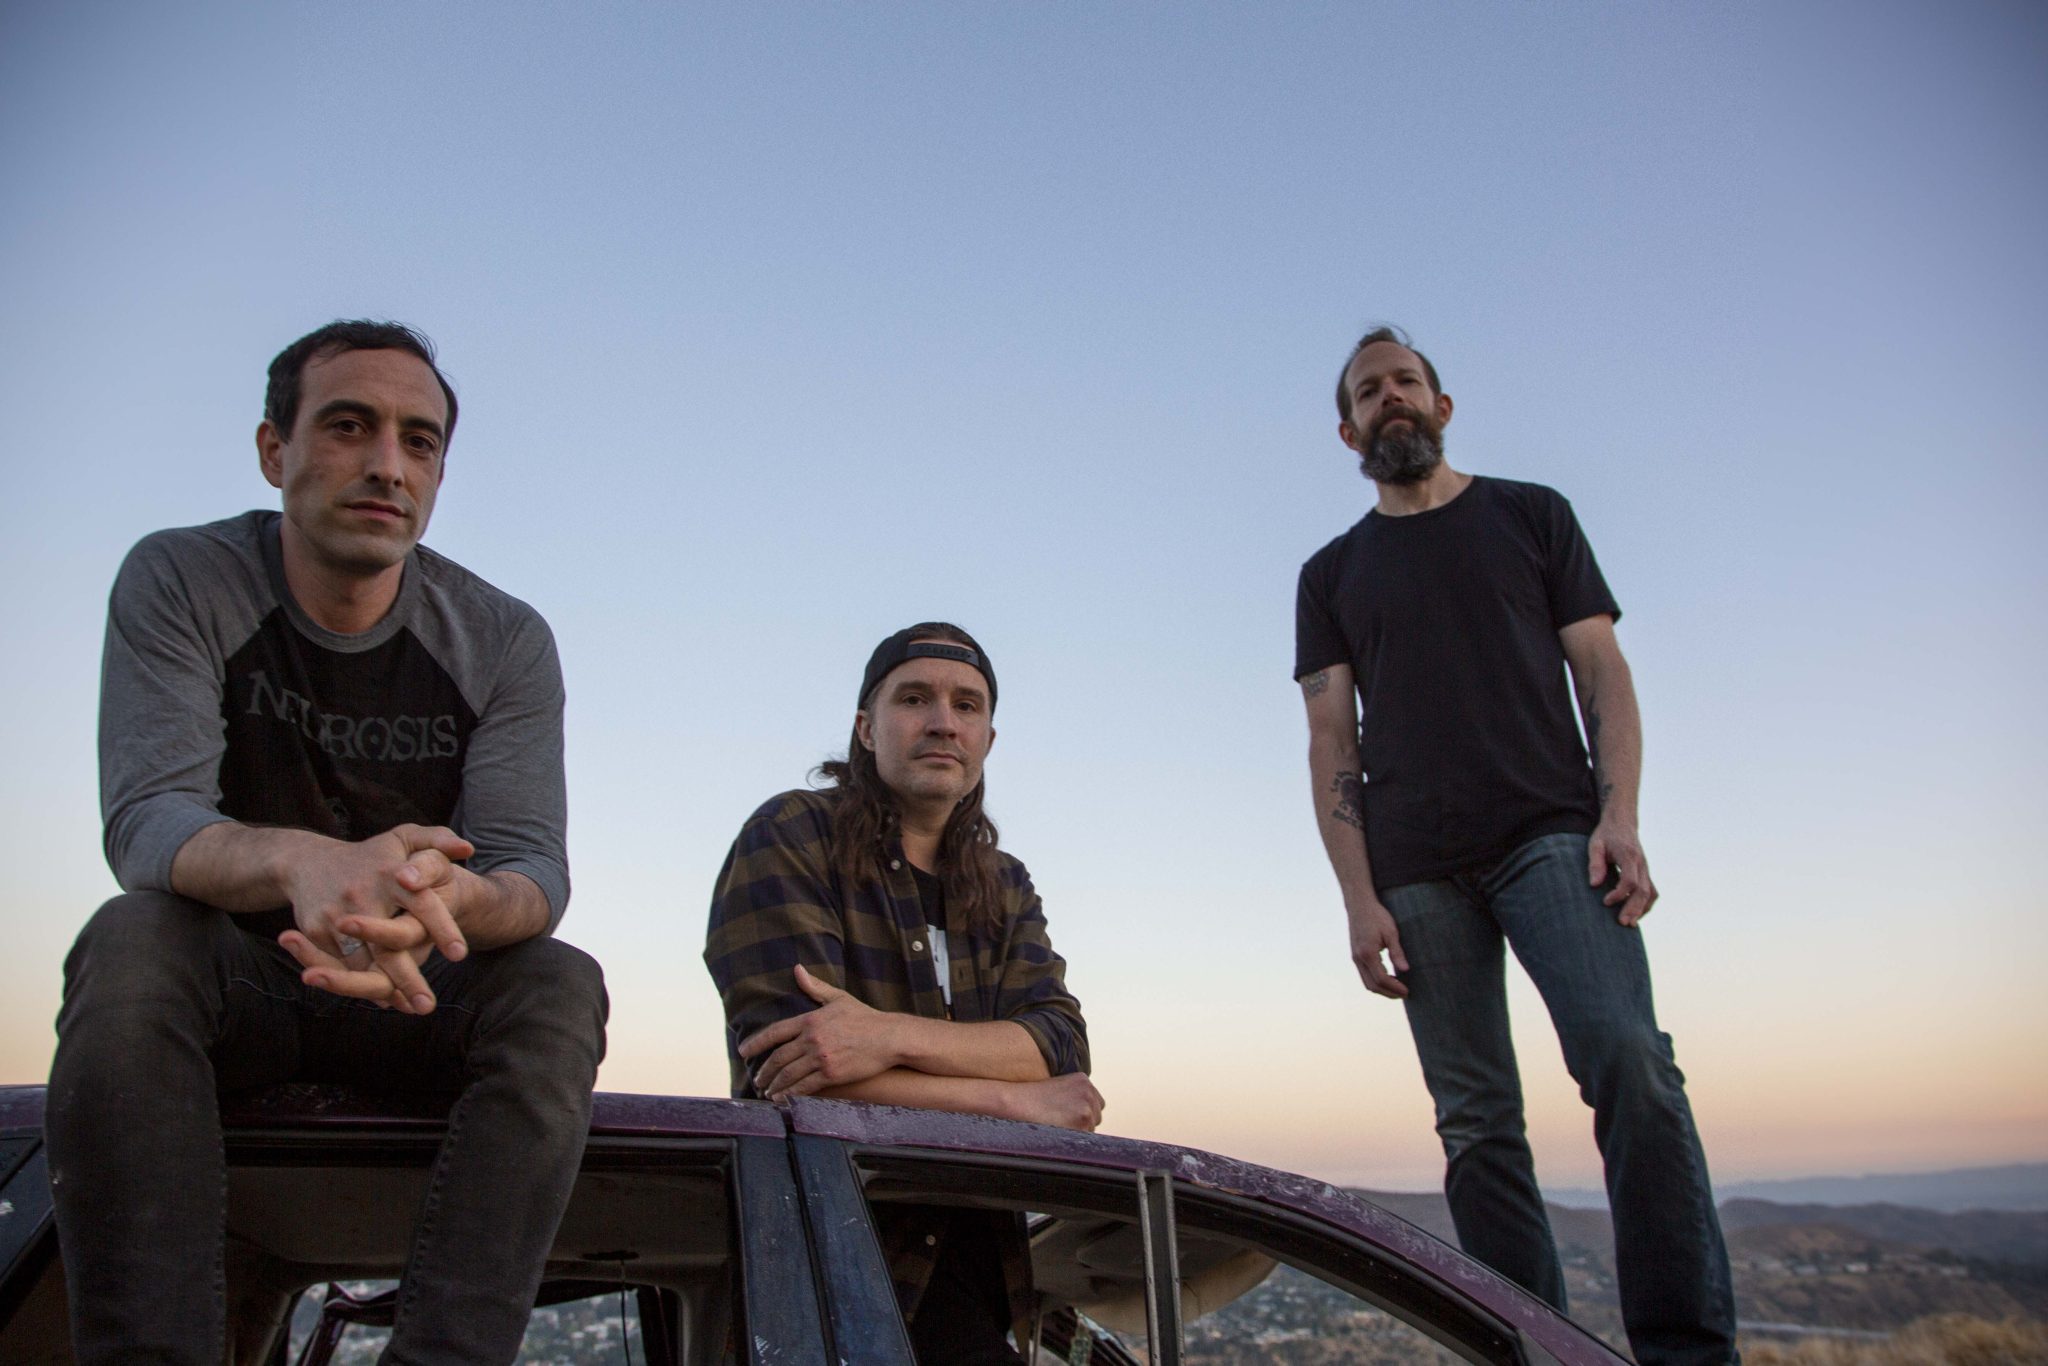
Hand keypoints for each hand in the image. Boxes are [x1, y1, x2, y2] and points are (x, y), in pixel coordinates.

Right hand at [278, 824, 474, 1008]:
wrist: (307, 861)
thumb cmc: (371, 855)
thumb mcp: (404, 837)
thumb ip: (439, 840)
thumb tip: (469, 850)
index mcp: (390, 874)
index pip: (421, 903)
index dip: (441, 928)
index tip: (460, 954)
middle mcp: (362, 896)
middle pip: (389, 945)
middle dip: (408, 978)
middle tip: (428, 1005)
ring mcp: (335, 916)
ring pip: (363, 963)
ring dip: (386, 989)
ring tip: (412, 1006)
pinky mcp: (317, 933)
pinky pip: (342, 966)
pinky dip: (362, 984)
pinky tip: (386, 999)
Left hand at [740, 965, 902, 1098]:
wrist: (890, 1037)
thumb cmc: (865, 1017)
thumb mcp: (838, 998)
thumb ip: (815, 987)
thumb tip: (797, 970)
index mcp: (810, 1020)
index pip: (775, 1032)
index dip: (756, 1043)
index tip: (744, 1052)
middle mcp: (812, 1039)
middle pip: (778, 1058)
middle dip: (764, 1071)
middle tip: (757, 1079)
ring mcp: (821, 1057)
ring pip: (788, 1074)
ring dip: (774, 1085)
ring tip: (767, 1091)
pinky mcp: (831, 1074)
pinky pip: (804, 1087)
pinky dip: (790, 1094)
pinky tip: (782, 1099)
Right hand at [1008, 1072, 1104, 1130]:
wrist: (1017, 1102)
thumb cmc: (1032, 1098)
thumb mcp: (1059, 1087)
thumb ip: (1075, 1096)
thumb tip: (1086, 1114)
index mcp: (1083, 1080)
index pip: (1096, 1103)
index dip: (1082, 1113)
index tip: (1068, 1116)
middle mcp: (1088, 1092)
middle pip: (1096, 1117)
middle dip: (1083, 1122)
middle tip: (1060, 1122)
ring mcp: (1086, 1106)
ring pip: (1091, 1128)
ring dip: (1078, 1131)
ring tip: (1056, 1125)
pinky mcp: (1082, 1121)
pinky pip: (1084, 1138)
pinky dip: (1073, 1139)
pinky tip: (1057, 1131)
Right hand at [1348, 898, 1408, 998]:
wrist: (1359, 905)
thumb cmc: (1377, 916)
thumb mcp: (1391, 932)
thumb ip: (1397, 952)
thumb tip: (1405, 970)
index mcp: (1367, 953)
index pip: (1381, 979)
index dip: (1395, 988)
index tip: (1407, 991)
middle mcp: (1358, 958)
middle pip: (1372, 985)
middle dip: (1389, 993)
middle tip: (1405, 994)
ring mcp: (1355, 958)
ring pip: (1367, 982)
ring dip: (1382, 989)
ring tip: (1398, 989)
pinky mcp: (1355, 955)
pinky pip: (1365, 975)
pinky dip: (1376, 981)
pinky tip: (1388, 978)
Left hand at [1588, 818, 1656, 926]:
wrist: (1622, 823)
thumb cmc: (1606, 835)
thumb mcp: (1595, 845)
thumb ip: (1595, 864)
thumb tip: (1594, 885)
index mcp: (1629, 856)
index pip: (1630, 880)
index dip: (1619, 894)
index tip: (1605, 902)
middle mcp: (1641, 864)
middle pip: (1643, 891)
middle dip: (1633, 908)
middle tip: (1621, 923)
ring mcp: (1646, 869)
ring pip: (1651, 893)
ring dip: (1642, 910)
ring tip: (1630, 924)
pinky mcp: (1646, 873)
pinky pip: (1652, 892)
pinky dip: (1646, 905)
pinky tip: (1636, 915)